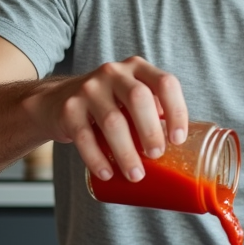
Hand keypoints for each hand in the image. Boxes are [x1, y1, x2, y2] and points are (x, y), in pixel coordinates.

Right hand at [36, 56, 187, 181]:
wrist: (59, 100)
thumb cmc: (109, 104)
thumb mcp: (132, 97)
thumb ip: (154, 112)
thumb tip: (185, 150)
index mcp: (138, 69)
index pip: (165, 83)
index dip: (177, 111)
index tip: (178, 140)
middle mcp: (114, 73)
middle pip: (139, 98)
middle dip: (151, 131)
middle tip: (156, 156)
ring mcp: (89, 89)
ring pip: (112, 121)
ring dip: (126, 153)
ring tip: (136, 175)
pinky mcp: (69, 108)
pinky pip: (84, 136)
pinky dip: (97, 159)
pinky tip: (107, 174)